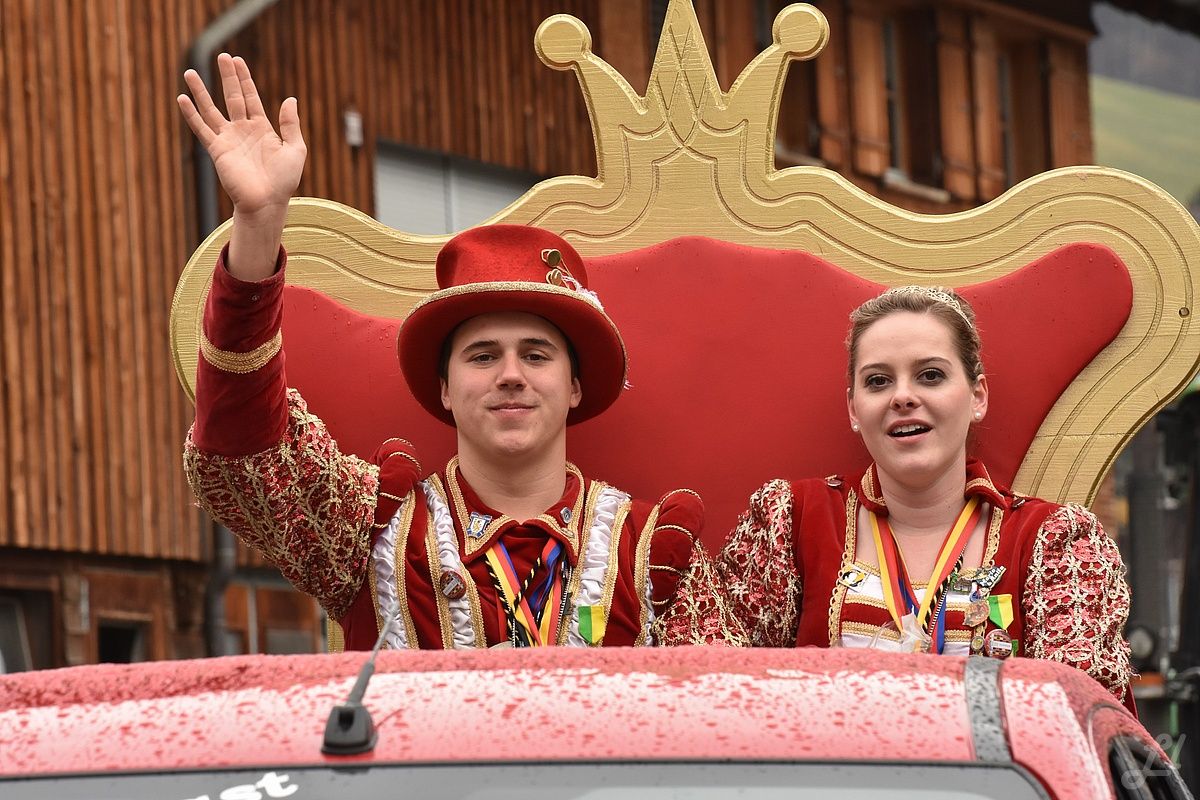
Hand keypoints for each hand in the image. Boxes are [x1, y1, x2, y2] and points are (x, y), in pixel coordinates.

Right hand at [178, 53, 305, 215]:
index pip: (251, 97)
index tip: (238, 60)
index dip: (244, 79)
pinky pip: (202, 129)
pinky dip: (191, 114)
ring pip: (211, 109)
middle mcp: (243, 130)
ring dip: (201, 91)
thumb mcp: (295, 149)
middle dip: (227, 77)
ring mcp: (228, 139)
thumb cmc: (284, 181)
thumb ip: (291, 124)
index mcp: (262, 128)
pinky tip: (182, 99)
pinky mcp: (217, 150)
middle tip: (221, 56)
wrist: (267, 202)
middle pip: (232, 97)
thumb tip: (290, 99)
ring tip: (190, 72)